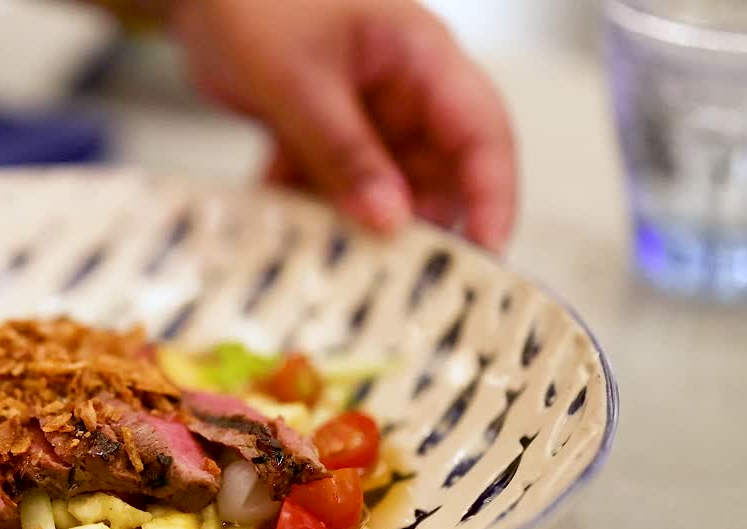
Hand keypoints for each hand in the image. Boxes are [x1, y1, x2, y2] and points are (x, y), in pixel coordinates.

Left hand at [171, 0, 516, 249]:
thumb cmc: (253, 1)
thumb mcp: (299, 80)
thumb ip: (344, 152)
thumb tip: (388, 221)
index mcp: (421, 58)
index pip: (483, 133)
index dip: (493, 196)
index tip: (486, 254)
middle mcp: (401, 89)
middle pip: (435, 172)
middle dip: (416, 227)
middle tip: (392, 282)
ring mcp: (361, 112)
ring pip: (379, 187)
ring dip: (353, 226)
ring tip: (330, 266)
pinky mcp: (320, 129)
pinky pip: (328, 182)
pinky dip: (308, 207)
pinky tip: (283, 232)